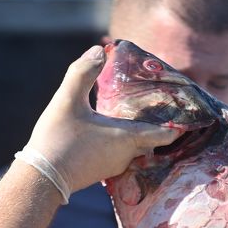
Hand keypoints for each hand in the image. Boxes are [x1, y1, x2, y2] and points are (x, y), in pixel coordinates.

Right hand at [25, 46, 179, 194]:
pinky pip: (121, 154)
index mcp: (127, 138)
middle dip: (157, 123)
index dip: (178, 123)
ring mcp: (115, 167)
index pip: (166, 133)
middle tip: (157, 104)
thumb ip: (83, 71)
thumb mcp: (67, 99)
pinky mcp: (101, 172)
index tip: (186, 112)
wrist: (40, 178)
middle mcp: (127, 155)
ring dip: (137, 132)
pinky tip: (111, 129)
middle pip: (151, 139)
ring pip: (135, 147)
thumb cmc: (57, 139)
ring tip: (134, 113)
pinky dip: (122, 142)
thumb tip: (100, 50)